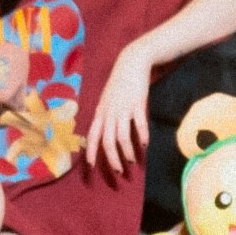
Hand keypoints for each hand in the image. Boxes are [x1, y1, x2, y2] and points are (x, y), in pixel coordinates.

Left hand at [86, 39, 153, 173]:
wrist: (131, 62)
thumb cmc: (119, 83)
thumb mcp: (106, 100)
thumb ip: (105, 116)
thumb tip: (104, 134)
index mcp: (100, 113)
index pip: (92, 136)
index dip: (90, 152)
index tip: (90, 167)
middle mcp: (109, 113)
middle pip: (107, 141)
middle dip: (112, 159)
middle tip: (119, 172)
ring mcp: (123, 109)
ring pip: (122, 136)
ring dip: (127, 152)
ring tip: (133, 161)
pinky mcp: (137, 103)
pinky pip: (139, 124)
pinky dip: (142, 136)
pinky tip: (145, 145)